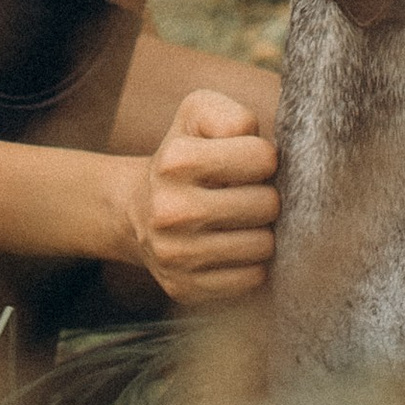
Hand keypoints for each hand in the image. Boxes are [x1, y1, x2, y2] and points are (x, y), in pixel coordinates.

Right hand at [126, 89, 277, 305]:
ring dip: (261, 232)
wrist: (136, 211)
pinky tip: (232, 247)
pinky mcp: (184, 287)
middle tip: (246, 195)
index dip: (263, 157)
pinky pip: (251, 279)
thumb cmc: (182, 158)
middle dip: (266, 196)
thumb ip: (233, 117)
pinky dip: (250, 263)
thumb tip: (258, 145)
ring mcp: (176, 254)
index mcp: (175, 161)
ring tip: (241, 221)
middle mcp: (170, 210)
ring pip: (263, 246)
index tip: (247, 162)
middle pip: (267, 204)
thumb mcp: (198, 117)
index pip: (263, 158)